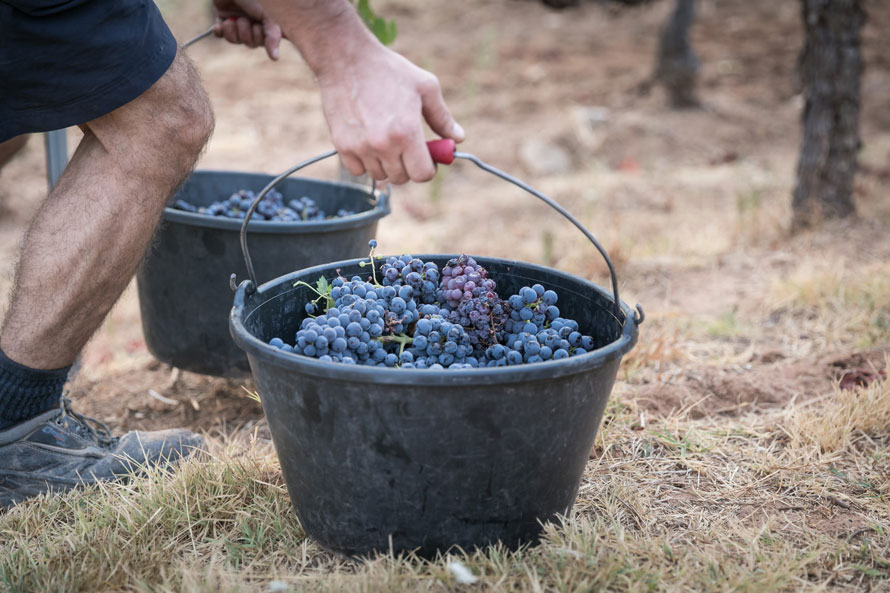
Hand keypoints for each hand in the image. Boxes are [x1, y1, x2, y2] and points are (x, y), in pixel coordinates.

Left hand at [212, 0, 282, 60]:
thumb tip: (275, 58)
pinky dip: (220, 30)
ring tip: (232, 19)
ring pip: (235, 41)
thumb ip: (272, 35)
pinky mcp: (223, 20)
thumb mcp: (266, 16)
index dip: (259, 38)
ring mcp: (238, 23)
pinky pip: (221, 35)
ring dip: (232, 31)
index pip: (264, 43)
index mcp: (265, 23)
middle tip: (243, 19)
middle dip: (245, 33)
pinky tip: (222, 22)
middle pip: (250, 44)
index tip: (258, 26)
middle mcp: (253, 24)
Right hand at [318, 46, 464, 183]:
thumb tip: (458, 138)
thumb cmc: (389, 70)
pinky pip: (357, 170)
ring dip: (386, 164)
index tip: (426, 158)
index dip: (428, 169)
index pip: (422, 174)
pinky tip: (368, 143)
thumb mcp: (425, 87)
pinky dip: (364, 162)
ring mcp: (360, 147)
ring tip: (386, 140)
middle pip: (401, 178)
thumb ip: (442, 118)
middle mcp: (383, 145)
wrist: (345, 58)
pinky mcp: (341, 145)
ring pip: (379, 176)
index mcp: (407, 132)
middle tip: (406, 147)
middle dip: (408, 166)